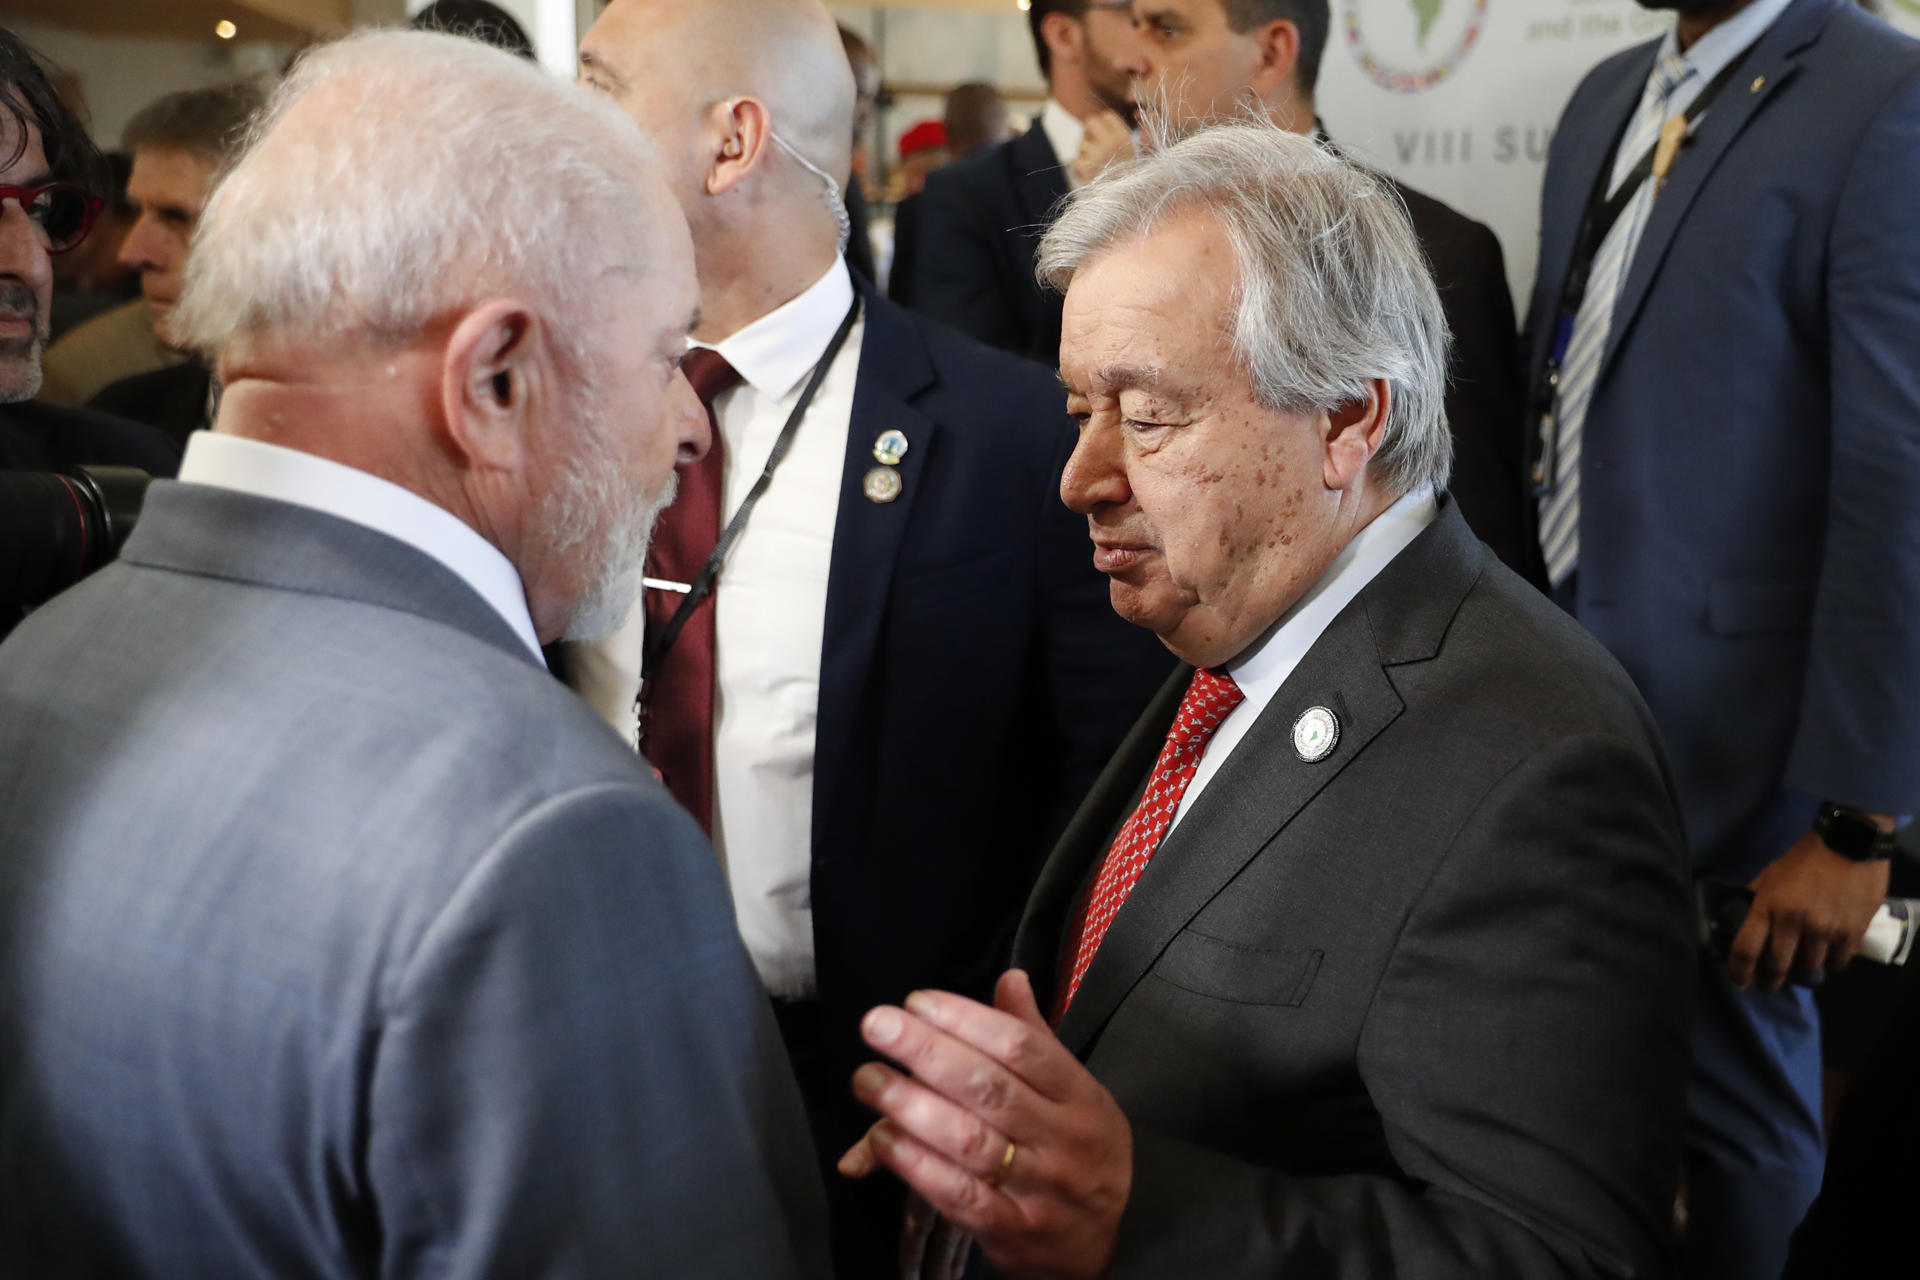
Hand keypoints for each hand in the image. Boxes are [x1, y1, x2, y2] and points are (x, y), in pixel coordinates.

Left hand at [838, 970, 1130, 1279]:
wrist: (1096, 1245)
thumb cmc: (1079, 1153)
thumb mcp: (1076, 1092)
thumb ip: (1036, 1039)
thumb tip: (1009, 979)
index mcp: (1080, 1096)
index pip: (1023, 1047)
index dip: (966, 1019)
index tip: (917, 1002)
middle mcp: (1062, 1139)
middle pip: (990, 1088)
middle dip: (927, 1051)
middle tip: (877, 1026)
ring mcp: (1037, 1188)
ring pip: (969, 1140)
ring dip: (910, 1105)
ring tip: (868, 1079)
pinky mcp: (1008, 1229)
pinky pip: (958, 1194)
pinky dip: (915, 1164)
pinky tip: (880, 1137)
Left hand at [1069, 111, 1134, 185]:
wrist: (1127, 199)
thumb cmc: (1130, 176)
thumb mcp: (1133, 151)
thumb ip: (1118, 136)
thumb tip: (1098, 123)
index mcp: (1124, 137)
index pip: (1107, 115)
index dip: (1104, 124)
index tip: (1104, 134)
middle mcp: (1110, 142)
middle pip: (1090, 122)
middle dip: (1089, 131)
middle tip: (1094, 143)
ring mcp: (1096, 154)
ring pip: (1080, 143)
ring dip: (1085, 152)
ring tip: (1095, 164)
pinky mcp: (1085, 168)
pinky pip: (1074, 160)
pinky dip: (1079, 167)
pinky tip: (1090, 174)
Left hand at [1729, 827, 1892, 990]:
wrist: (1850, 843)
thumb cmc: (1806, 857)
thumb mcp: (1771, 872)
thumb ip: (1757, 896)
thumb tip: (1742, 914)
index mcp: (1769, 906)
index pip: (1747, 948)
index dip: (1739, 970)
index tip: (1739, 982)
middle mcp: (1796, 922)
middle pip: (1778, 966)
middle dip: (1771, 980)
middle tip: (1768, 984)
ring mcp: (1826, 930)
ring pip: (1811, 967)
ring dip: (1804, 969)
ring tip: (1801, 966)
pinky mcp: (1853, 932)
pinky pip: (1839, 961)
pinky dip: (1832, 962)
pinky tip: (1828, 956)